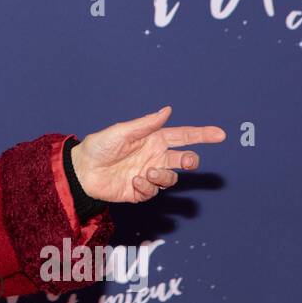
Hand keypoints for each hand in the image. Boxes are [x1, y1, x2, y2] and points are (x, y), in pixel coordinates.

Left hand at [70, 105, 225, 203]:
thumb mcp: (121, 132)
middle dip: (190, 161)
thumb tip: (167, 110)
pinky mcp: (139, 191)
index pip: (182, 136)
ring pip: (170, 179)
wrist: (80, 170)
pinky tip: (133, 181)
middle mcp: (154, 157)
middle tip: (187, 161)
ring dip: (163, 176)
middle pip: (183, 160)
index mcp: (152, 140)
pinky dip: (146, 187)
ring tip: (147, 172)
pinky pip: (152, 192)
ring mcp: (148, 175)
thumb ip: (145, 125)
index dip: (202, 135)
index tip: (220, 134)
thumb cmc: (99, 146)